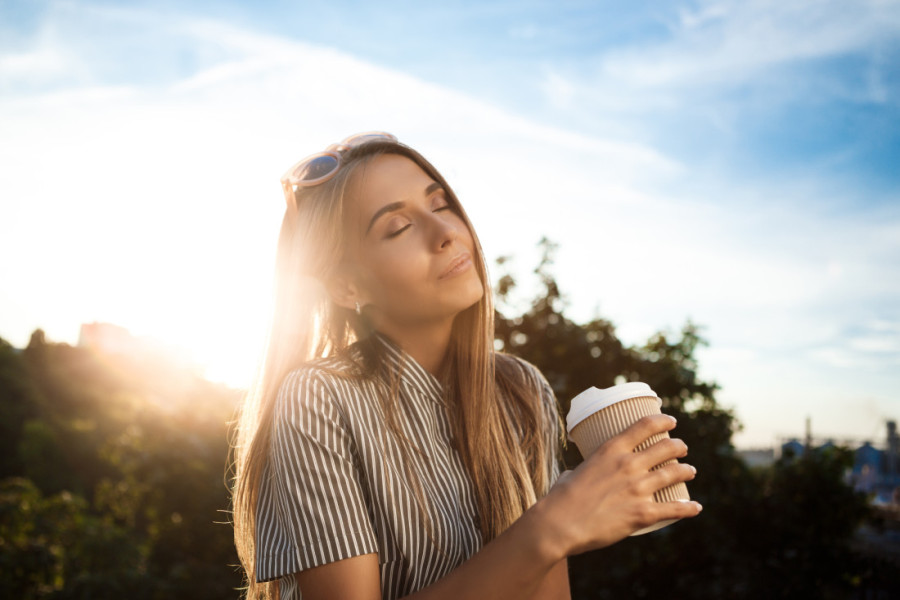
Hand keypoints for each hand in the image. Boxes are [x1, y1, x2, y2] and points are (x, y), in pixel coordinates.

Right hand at [537, 414, 701, 556]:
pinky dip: (689, 508)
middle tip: (682, 449)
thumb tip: (577, 474)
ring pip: (675, 473)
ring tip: (690, 471)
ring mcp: (638, 488)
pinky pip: (675, 509)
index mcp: (611, 450)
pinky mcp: (643, 513)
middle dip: (678, 446)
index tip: (671, 421)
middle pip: (666, 448)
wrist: (560, 524)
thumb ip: (583, 470)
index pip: (645, 425)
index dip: (662, 421)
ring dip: (686, 470)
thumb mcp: (572, 472)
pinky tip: (695, 507)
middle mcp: (628, 464)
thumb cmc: (560, 499)